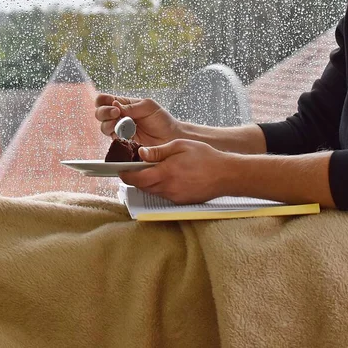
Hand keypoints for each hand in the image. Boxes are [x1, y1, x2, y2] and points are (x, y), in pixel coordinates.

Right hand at [95, 93, 181, 145]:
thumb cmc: (162, 120)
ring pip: (104, 127)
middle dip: (105, 112)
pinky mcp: (123, 144)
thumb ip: (131, 106)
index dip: (102, 101)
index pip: (104, 100)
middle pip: (100, 114)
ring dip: (110, 124)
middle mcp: (119, 118)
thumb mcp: (148, 106)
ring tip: (121, 124)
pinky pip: (113, 140)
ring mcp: (120, 132)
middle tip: (116, 113)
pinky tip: (126, 135)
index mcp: (123, 105)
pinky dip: (117, 136)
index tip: (112, 103)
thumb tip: (115, 104)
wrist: (171, 138)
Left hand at [119, 139, 234, 204]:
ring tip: (151, 171)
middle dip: (135, 179)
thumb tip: (141, 153)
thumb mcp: (181, 146)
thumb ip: (159, 151)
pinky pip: (164, 195)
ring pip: (153, 191)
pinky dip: (160, 187)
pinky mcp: (181, 201)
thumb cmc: (206, 157)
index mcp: (166, 172)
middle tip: (133, 168)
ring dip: (147, 183)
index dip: (126, 175)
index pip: (137, 178)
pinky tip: (166, 177)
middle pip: (142, 186)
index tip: (120, 170)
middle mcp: (168, 187)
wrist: (226, 175)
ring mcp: (175, 197)